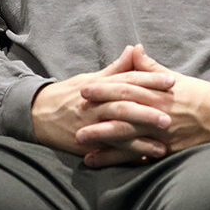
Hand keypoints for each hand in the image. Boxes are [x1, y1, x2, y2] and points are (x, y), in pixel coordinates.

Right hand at [31, 45, 174, 155]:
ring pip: (117, 130)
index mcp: (99, 86)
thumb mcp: (91, 78)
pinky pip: (108, 151)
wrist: (37, 114)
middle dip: (147, 111)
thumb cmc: (69, 94)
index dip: (149, 80)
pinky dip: (126, 155)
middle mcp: (94, 105)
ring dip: (140, 139)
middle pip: (123, 105)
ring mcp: (89, 125)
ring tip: (162, 146)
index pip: (127, 80)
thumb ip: (116, 68)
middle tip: (169, 117)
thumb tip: (135, 49)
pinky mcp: (85, 143)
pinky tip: (144, 160)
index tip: (171, 81)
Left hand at [78, 45, 209, 166]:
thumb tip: (133, 49)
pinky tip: (104, 163)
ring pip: (129, 138)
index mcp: (158, 92)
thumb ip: (149, 66)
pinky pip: (141, 157)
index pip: (126, 88)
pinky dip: (121, 161)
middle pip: (123, 114)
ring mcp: (163, 134)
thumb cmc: (196, 94)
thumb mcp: (173, 77)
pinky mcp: (168, 151)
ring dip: (104, 142)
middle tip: (75, 118)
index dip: (104, 89)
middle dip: (98, 117)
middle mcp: (159, 113)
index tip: (84, 89)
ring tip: (82, 145)